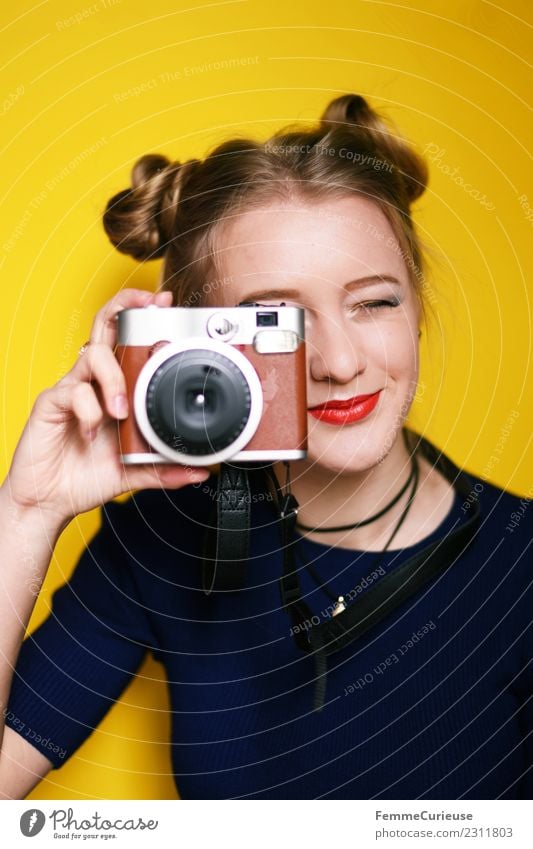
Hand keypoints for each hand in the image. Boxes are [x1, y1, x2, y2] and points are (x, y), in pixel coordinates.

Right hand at [3, 288, 209, 527]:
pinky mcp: (51, 404)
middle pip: (105, 325)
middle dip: (127, 305)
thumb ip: (164, 469)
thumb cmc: (85, 477)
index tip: (167, 305)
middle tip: (153, 304)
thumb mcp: (132, 472)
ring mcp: (71, 390)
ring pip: (92, 354)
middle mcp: (92, 382)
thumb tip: (200, 471)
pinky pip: (72, 392)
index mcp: (112, 390)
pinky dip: (89, 410)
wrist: (49, 501)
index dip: (142, 318)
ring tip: (121, 411)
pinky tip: (94, 432)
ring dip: (114, 379)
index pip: (125, 341)